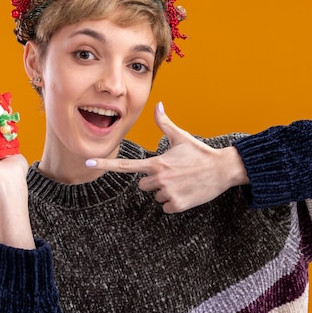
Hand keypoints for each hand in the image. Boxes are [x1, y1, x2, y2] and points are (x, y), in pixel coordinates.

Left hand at [87, 103, 248, 212]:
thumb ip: (165, 124)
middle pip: (142, 186)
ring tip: (182, 182)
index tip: (88, 161)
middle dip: (154, 182)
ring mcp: (168, 192)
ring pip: (156, 197)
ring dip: (166, 192)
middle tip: (173, 174)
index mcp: (156, 163)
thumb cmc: (200, 153)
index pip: (125, 165)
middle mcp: (159, 178)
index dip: (105, 164)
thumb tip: (158, 105)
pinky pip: (166, 207)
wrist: (223, 170)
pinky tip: (186, 192)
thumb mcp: (181, 138)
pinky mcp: (177, 205)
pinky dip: (175, 203)